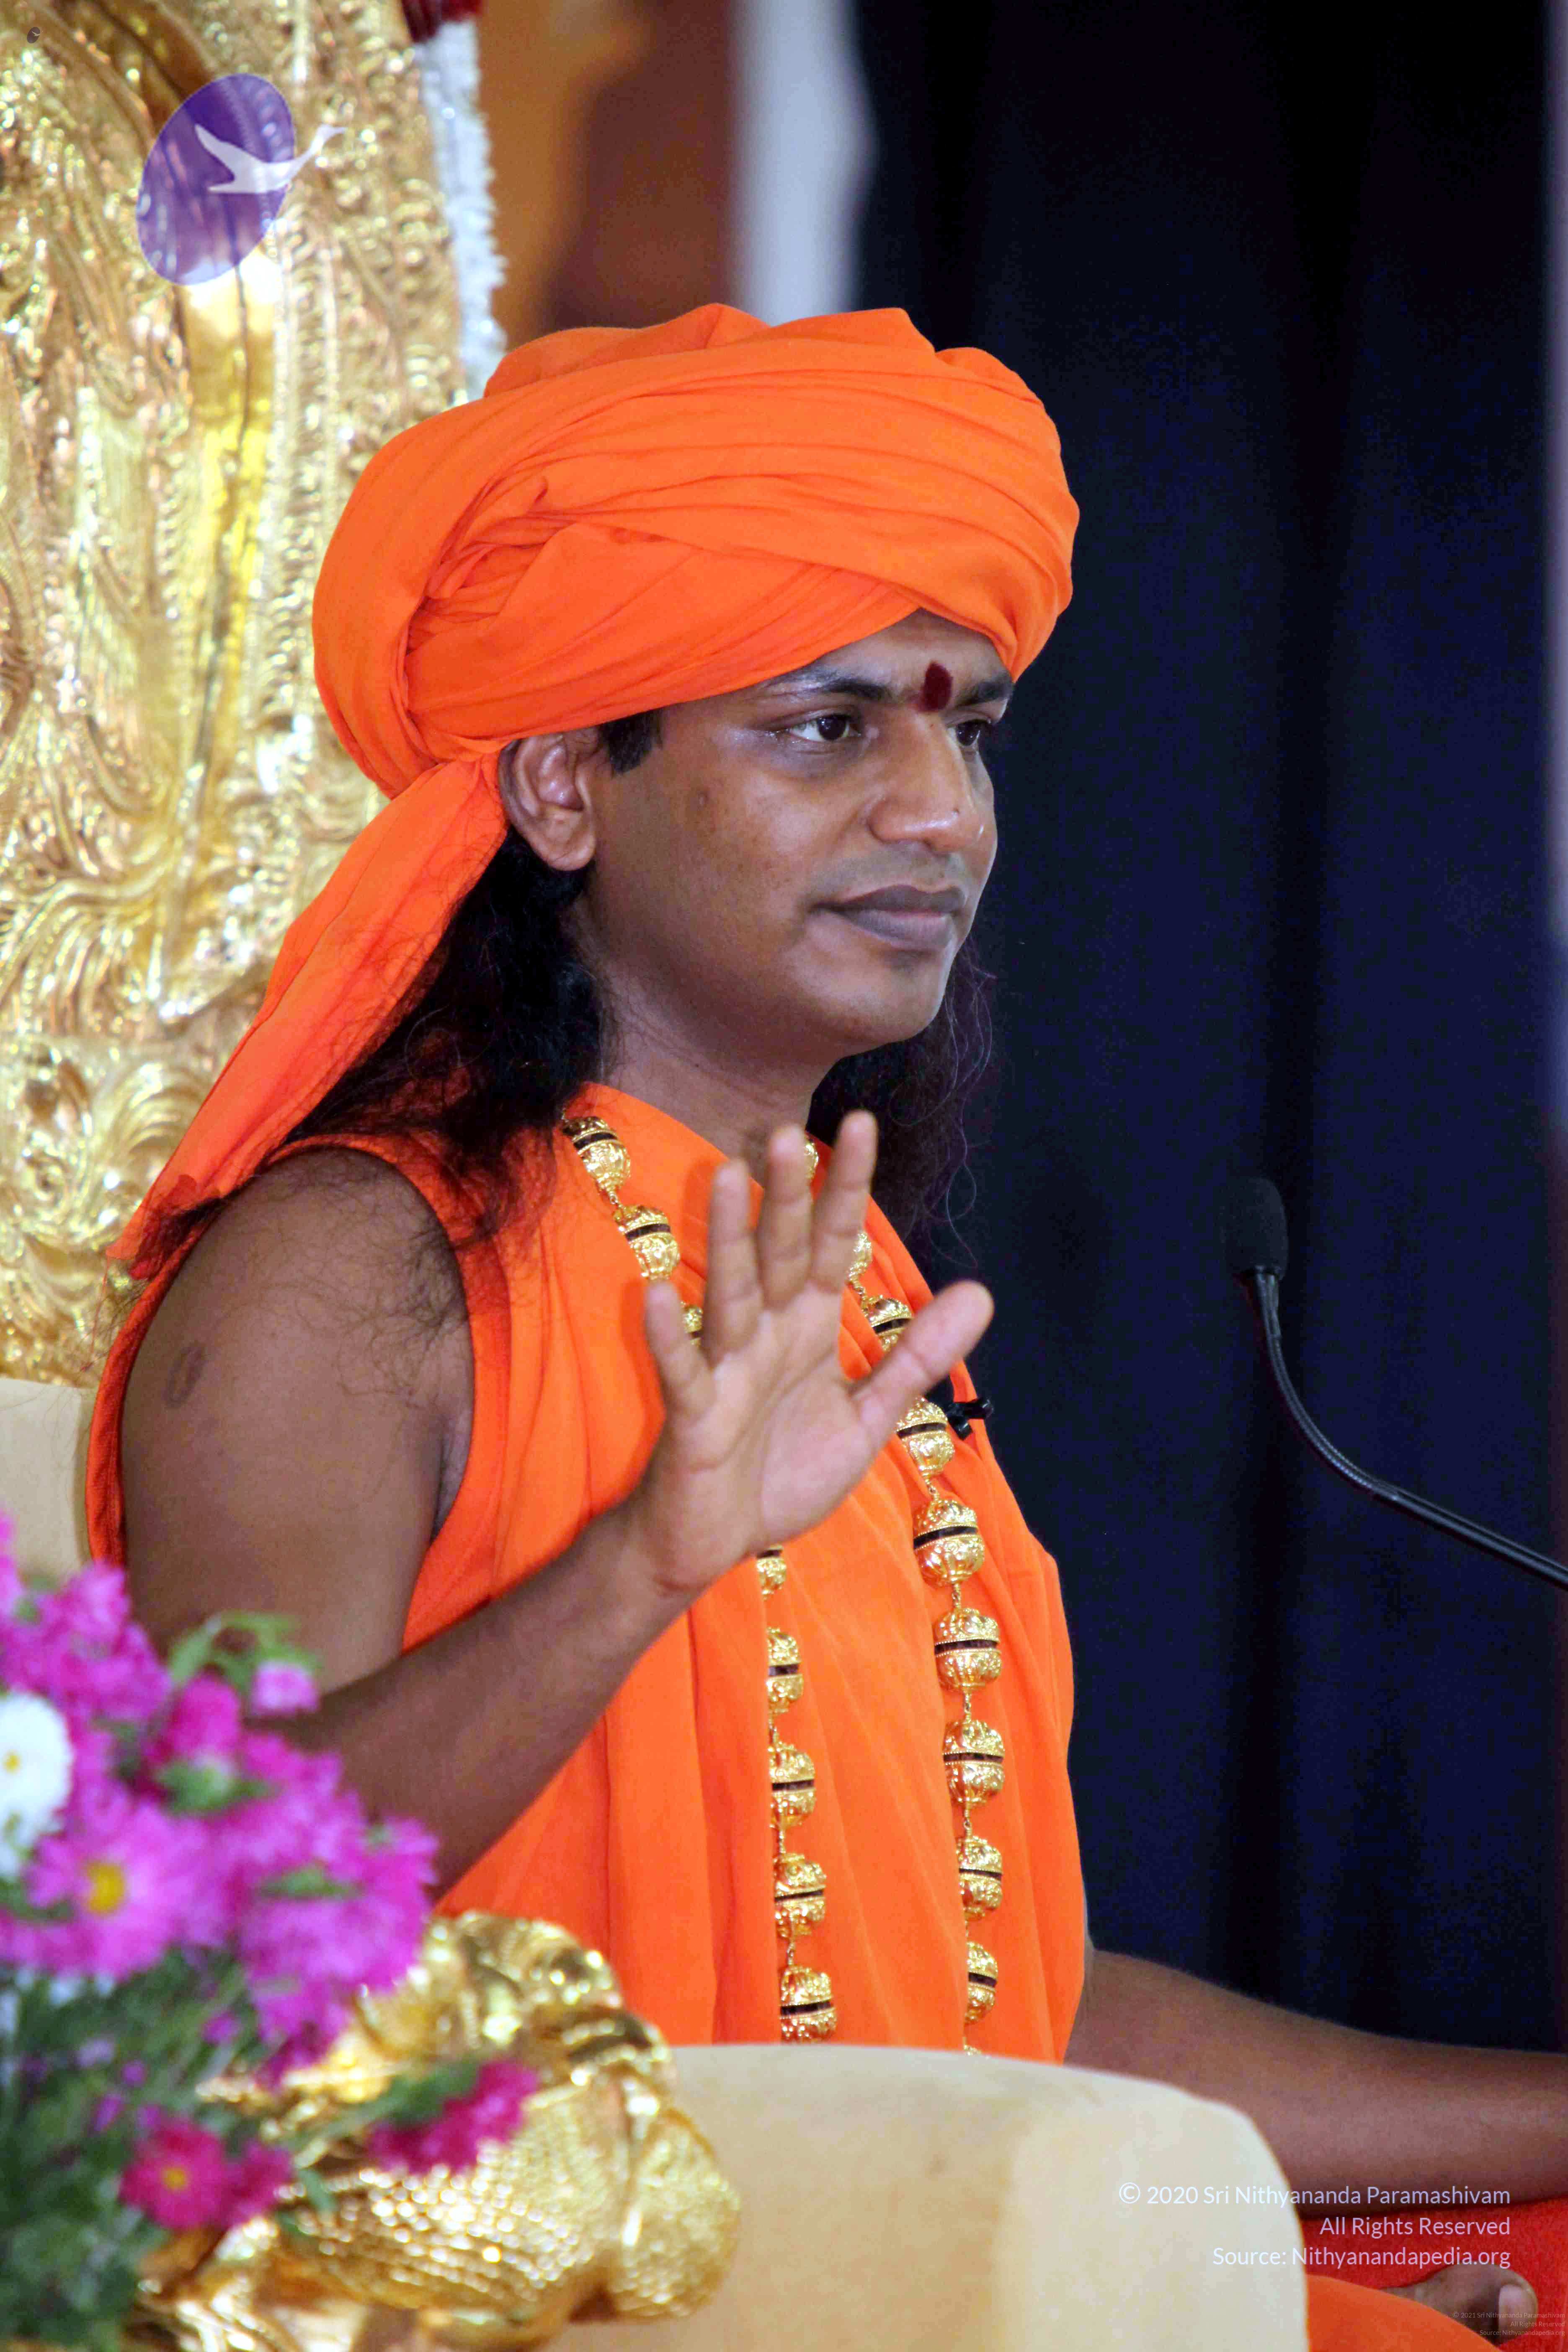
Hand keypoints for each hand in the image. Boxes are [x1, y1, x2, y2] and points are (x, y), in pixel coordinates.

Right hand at [623, 1110, 992, 1599]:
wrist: (714, 1542)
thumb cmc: (781, 1471)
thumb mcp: (867, 1417)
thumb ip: (917, 1357)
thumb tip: (981, 1292)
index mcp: (808, 1326)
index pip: (836, 1244)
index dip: (847, 1188)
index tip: (861, 1123)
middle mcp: (767, 1334)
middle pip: (782, 1254)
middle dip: (788, 1196)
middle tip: (788, 1130)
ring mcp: (726, 1370)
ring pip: (731, 1294)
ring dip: (729, 1238)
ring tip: (727, 1175)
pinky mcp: (693, 1417)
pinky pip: (682, 1371)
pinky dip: (667, 1336)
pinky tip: (656, 1295)